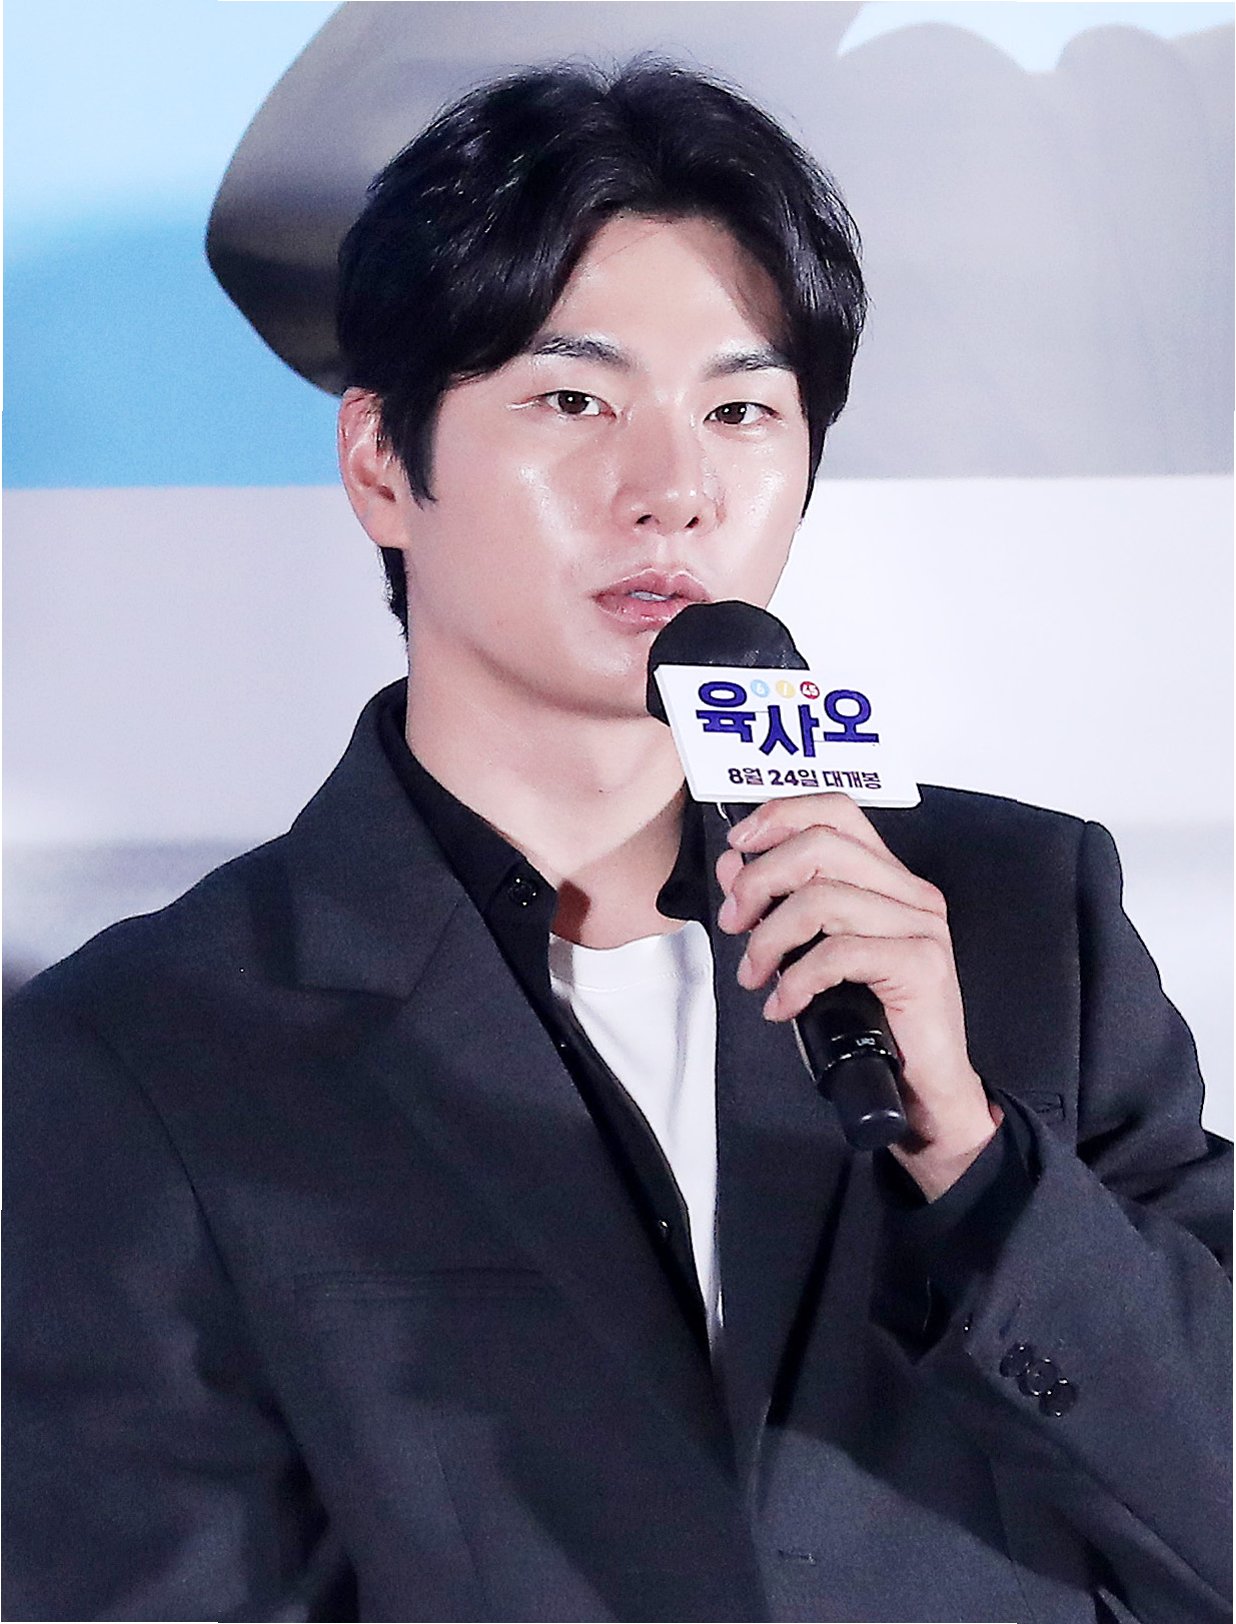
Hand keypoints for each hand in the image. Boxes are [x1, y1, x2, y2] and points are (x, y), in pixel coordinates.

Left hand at [715, 794, 1000, 1199]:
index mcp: (887, 878)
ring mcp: (921, 926)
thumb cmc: (874, 1020)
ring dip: (769, 938)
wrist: (923, 1087)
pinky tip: (783, 1004)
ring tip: (756, 974)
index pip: (836, 812)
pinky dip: (796, 979)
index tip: (738, 844)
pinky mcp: (921, 965)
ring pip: (822, 898)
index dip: (780, 816)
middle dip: (760, 881)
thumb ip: (778, 904)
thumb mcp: (812, 952)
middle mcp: (910, 892)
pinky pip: (838, 952)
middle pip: (821, 846)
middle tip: (735, 923)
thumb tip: (734, 865)